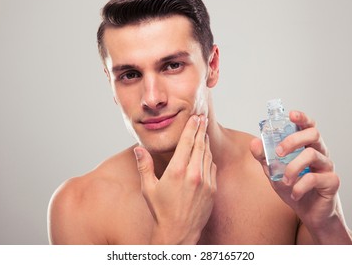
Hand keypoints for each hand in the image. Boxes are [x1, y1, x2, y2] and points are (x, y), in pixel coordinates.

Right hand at [134, 115, 216, 243]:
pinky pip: (212, 167)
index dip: (191, 127)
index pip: (187, 141)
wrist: (178, 233)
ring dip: (205, 142)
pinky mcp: (212, 190)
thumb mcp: (148, 188)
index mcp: (177, 171)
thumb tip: (138, 149)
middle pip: (200, 144)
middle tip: (202, 118)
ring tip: (203, 133)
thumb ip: (144, 166)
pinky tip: (206, 154)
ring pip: (208, 155)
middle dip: (201, 129)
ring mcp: (206, 182)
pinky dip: (209, 158)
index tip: (194, 117)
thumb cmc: (161, 211)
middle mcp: (194, 174)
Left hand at [250, 111, 341, 231]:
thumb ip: (264, 157)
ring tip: (284, 181)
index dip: (301, 117)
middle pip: (313, 134)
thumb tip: (254, 142)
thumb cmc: (292, 187)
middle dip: (293, 139)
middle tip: (279, 152)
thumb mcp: (273, 172)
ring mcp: (327, 166)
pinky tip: (294, 194)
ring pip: (312, 155)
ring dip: (292, 167)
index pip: (307, 126)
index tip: (291, 114)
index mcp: (306, 146)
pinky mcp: (332, 181)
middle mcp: (320, 152)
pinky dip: (299, 186)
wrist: (308, 212)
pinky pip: (314, 178)